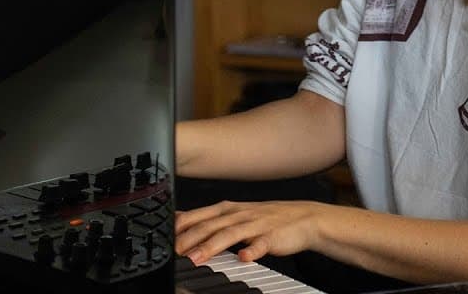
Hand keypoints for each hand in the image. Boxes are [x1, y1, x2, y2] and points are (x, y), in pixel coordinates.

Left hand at [174, 200, 329, 265]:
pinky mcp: (273, 236)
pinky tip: (244, 258)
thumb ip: (208, 218)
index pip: (199, 217)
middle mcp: (240, 215)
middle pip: (211, 226)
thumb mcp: (235, 214)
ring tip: (198, 258)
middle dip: (191, 239)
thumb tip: (180, 219)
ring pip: (231, 234)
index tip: (163, 239)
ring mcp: (257, 225)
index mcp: (229, 210)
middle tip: (174, 252)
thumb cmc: (267, 218)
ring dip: (213, 246)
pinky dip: (252, 250)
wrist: (304, 218)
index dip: (180, 227)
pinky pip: (262, 244)